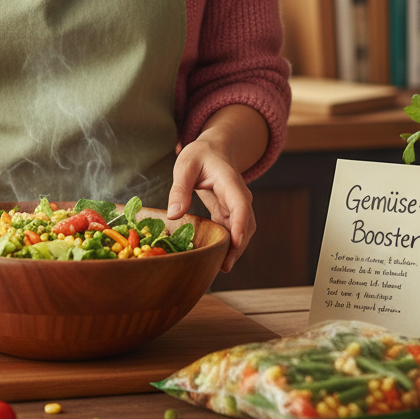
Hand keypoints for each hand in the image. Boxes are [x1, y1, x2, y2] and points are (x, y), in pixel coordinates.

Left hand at [165, 105, 267, 273]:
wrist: (214, 150)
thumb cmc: (199, 156)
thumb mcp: (184, 166)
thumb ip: (179, 189)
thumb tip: (174, 214)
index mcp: (230, 182)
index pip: (241, 205)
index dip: (240, 225)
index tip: (235, 243)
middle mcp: (239, 196)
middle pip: (245, 224)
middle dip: (238, 246)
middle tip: (223, 266)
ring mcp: (236, 207)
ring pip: (241, 231)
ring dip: (234, 249)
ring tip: (220, 267)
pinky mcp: (229, 214)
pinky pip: (232, 232)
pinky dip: (226, 244)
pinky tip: (215, 258)